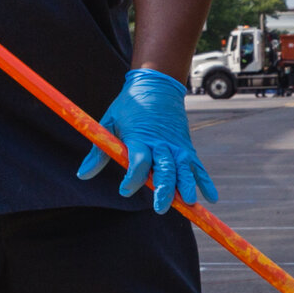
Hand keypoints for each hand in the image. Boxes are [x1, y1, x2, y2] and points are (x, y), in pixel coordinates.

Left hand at [77, 68, 213, 212]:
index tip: (125, 190)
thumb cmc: (130, 106)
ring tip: (189, 203)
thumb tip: (82, 175)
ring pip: (184, 169)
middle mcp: (160, 144)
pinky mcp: (186, 147)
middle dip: (165, 189)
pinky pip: (197, 166)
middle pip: (165, 169)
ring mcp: (176, 146)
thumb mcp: (110, 124)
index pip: (139, 161)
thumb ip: (100, 153)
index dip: (133, 178)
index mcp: (140, 138)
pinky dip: (205, 181)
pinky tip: (210, 197)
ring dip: (187, 186)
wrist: (157, 84)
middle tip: (161, 208)